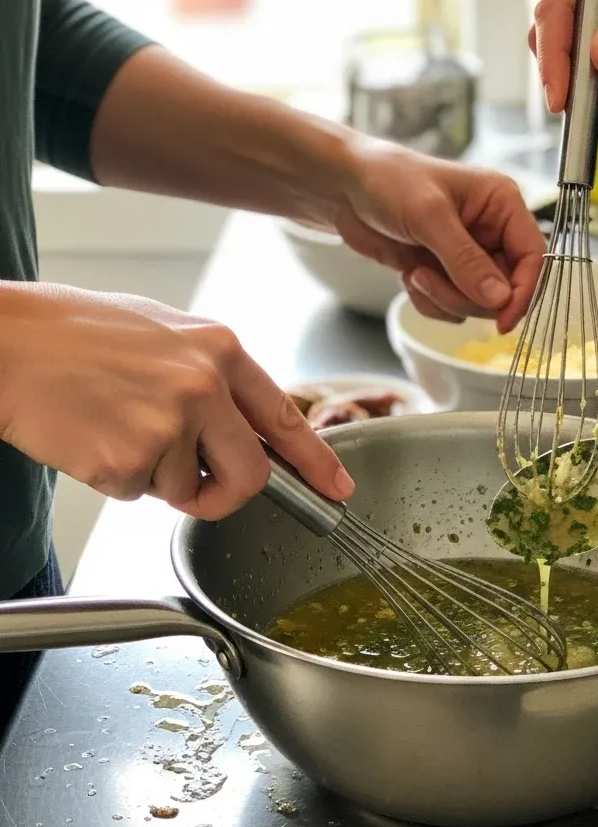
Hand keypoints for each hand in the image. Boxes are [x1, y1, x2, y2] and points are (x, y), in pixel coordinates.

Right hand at [0, 283, 352, 518]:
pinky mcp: (129, 459)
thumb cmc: (73, 333)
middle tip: (198, 488)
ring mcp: (170, 425)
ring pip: (185, 488)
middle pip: (251, 475)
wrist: (2, 341)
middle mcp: (204, 387)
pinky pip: (139, 493)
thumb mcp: (164, 335)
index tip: (336, 489)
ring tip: (113, 426)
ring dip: (154, 475)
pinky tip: (91, 437)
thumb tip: (239, 426)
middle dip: (228, 493)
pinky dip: (116, 478)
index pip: (286, 417)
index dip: (316, 461)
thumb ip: (212, 379)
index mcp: (220, 350)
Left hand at [325, 138, 545, 333]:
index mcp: (502, 204)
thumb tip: (500, 299)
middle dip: (467, 295)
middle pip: (506, 289)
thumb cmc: (387, 181)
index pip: (533, 257)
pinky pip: (453, 308)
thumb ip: (466, 260)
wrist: (345, 188)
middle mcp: (493, 231)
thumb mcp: (429, 216)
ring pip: (479, 304)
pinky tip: (410, 275)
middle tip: (429, 279)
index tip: (503, 321)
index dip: (522, 292)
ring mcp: (470, 255)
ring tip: (415, 272)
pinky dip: (430, 302)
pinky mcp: (448, 273)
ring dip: (444, 298)